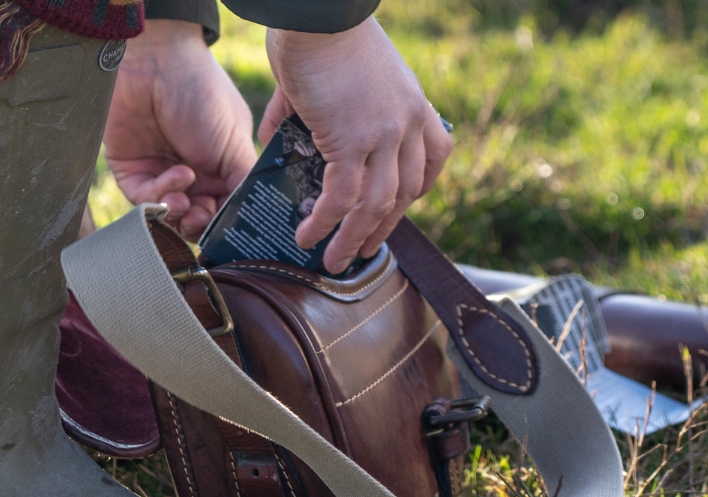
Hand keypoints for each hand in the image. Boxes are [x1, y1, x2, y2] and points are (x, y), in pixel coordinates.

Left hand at [104, 21, 255, 239]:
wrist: (157, 63)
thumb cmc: (203, 95)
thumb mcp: (236, 143)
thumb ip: (242, 183)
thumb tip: (248, 219)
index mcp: (221, 170)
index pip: (225, 211)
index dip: (226, 223)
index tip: (229, 225)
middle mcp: (192, 176)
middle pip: (196, 219)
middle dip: (200, 223)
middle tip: (203, 215)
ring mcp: (161, 174)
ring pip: (170, 216)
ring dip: (180, 213)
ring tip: (186, 200)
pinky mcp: (132, 172)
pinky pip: (145, 200)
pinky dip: (160, 196)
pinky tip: (176, 177)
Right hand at [263, 17, 451, 272]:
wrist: (319, 12)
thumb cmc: (320, 32)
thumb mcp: (337, 77)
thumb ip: (312, 112)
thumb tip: (275, 136)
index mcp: (414, 105)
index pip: (432, 160)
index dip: (417, 190)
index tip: (399, 208)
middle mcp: (408, 124)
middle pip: (405, 192)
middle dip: (384, 227)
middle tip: (363, 249)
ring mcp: (384, 135)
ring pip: (376, 205)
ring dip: (354, 239)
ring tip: (334, 260)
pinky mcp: (352, 140)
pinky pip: (342, 196)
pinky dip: (325, 222)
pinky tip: (308, 236)